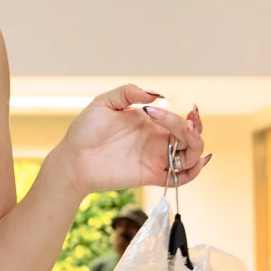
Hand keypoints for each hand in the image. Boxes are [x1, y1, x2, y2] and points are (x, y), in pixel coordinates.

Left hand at [52, 86, 205, 194]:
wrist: (73, 159)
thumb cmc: (85, 131)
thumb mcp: (105, 102)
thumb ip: (128, 92)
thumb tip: (156, 95)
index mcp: (150, 123)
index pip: (178, 120)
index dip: (181, 115)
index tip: (156, 110)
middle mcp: (157, 141)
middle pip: (190, 137)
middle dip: (194, 127)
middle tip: (188, 120)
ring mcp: (155, 159)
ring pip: (190, 156)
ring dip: (197, 145)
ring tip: (188, 134)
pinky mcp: (151, 176)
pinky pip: (180, 178)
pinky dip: (194, 171)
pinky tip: (197, 161)